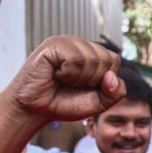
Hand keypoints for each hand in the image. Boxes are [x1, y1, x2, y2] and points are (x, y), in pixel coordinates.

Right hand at [7, 35, 125, 121]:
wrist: (36, 110)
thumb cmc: (64, 103)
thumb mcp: (98, 103)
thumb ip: (115, 93)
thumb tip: (112, 76)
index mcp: (92, 53)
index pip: (114, 60)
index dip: (104, 81)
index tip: (85, 87)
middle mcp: (80, 44)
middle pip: (106, 59)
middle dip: (92, 81)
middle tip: (72, 84)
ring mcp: (66, 42)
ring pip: (92, 59)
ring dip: (79, 79)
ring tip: (63, 79)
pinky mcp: (53, 44)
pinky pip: (75, 59)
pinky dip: (68, 74)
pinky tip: (55, 74)